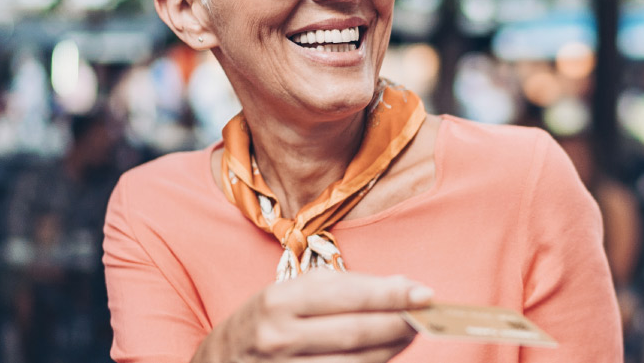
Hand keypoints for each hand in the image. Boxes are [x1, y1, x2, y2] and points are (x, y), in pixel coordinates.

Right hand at [195, 271, 432, 362]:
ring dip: (390, 350)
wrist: (218, 362)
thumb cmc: (264, 322)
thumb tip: (402, 288)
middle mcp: (278, 337)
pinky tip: (383, 356)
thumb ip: (342, 288)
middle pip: (356, 332)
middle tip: (426, 316)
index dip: (391, 295)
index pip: (348, 296)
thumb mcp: (290, 293)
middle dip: (398, 323)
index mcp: (278, 301)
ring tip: (409, 334)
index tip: (424, 293)